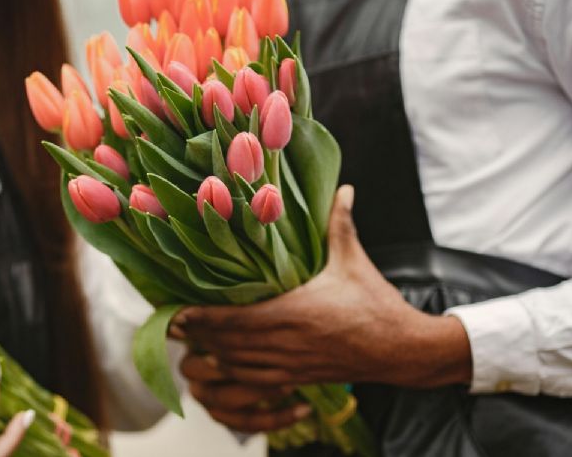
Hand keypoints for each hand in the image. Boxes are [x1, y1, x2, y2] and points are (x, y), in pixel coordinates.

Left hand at [173, 186, 471, 417]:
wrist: (402, 350)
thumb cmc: (376, 304)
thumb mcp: (353, 261)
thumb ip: (340, 224)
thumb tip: (344, 188)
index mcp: (294, 312)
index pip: (233, 320)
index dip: (200, 319)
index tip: (175, 312)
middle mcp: (286, 343)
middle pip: (227, 346)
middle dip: (197, 337)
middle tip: (169, 326)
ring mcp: (290, 365)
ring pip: (237, 367)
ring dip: (212, 357)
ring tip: (189, 344)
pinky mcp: (298, 378)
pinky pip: (256, 384)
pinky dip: (234, 376)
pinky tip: (222, 366)